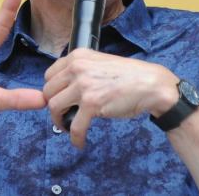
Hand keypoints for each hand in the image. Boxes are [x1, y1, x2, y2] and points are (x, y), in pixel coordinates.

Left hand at [43, 49, 178, 147]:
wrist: (150, 84)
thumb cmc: (128, 76)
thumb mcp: (99, 63)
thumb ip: (81, 71)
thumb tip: (63, 89)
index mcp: (78, 56)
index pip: (49, 75)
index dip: (52, 91)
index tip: (59, 100)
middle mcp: (77, 68)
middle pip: (48, 92)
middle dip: (53, 107)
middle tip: (63, 115)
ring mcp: (83, 85)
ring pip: (55, 108)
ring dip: (59, 122)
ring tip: (69, 127)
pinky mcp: (91, 104)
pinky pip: (74, 126)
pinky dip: (75, 138)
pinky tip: (80, 142)